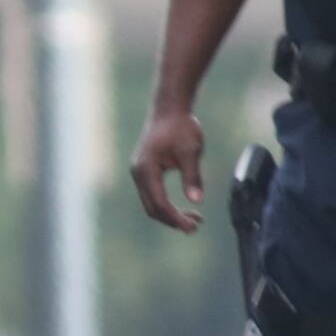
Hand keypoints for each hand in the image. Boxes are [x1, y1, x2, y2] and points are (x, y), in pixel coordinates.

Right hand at [130, 110, 208, 231]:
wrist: (169, 109)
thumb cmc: (181, 127)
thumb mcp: (191, 151)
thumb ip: (192, 176)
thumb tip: (197, 201)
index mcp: (147, 169)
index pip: (160, 203)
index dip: (176, 218)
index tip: (193, 227)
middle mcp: (138, 173)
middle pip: (152, 208)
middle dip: (173, 220)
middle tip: (196, 226)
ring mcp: (139, 173)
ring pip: (152, 204)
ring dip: (171, 214)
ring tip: (195, 218)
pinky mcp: (144, 171)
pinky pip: (153, 195)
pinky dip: (167, 204)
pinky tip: (184, 206)